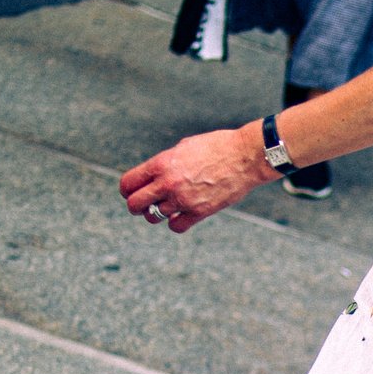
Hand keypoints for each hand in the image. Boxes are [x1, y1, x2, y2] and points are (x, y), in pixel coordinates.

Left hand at [120, 123, 275, 231]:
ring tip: (165, 207)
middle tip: (142, 204)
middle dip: (135, 205)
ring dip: (155, 214)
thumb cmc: (217, 147)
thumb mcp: (184, 147)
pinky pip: (176, 226)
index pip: (128, 183)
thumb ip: (166, 162)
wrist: (245, 157)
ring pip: (153, 217)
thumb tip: (154, 174)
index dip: (126, 189)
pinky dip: (175, 223)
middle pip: (135, 204)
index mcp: (162, 163)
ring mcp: (183, 199)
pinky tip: (180, 215)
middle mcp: (168, 183)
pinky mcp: (199, 212)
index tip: (130, 191)